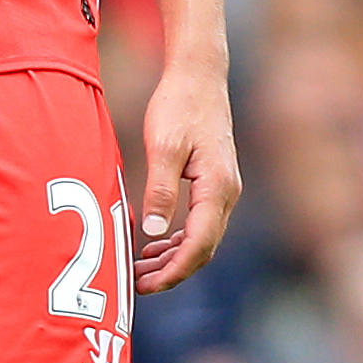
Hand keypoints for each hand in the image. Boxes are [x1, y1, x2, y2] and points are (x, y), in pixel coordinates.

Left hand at [134, 60, 240, 293]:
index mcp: (217, 189)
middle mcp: (226, 195)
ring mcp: (222, 189)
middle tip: (136, 286)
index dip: (174, 271)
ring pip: (201, 238)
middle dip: (171, 271)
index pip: (199, 245)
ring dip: (172, 258)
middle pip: (202, 249)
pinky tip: (153, 243)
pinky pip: (198, 222)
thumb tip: (152, 231)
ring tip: (139, 269)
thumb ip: (160, 189)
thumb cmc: (179, 106)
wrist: (198, 76)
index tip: (147, 286)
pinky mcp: (212, 182)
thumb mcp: (163, 146)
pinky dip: (177, 238)